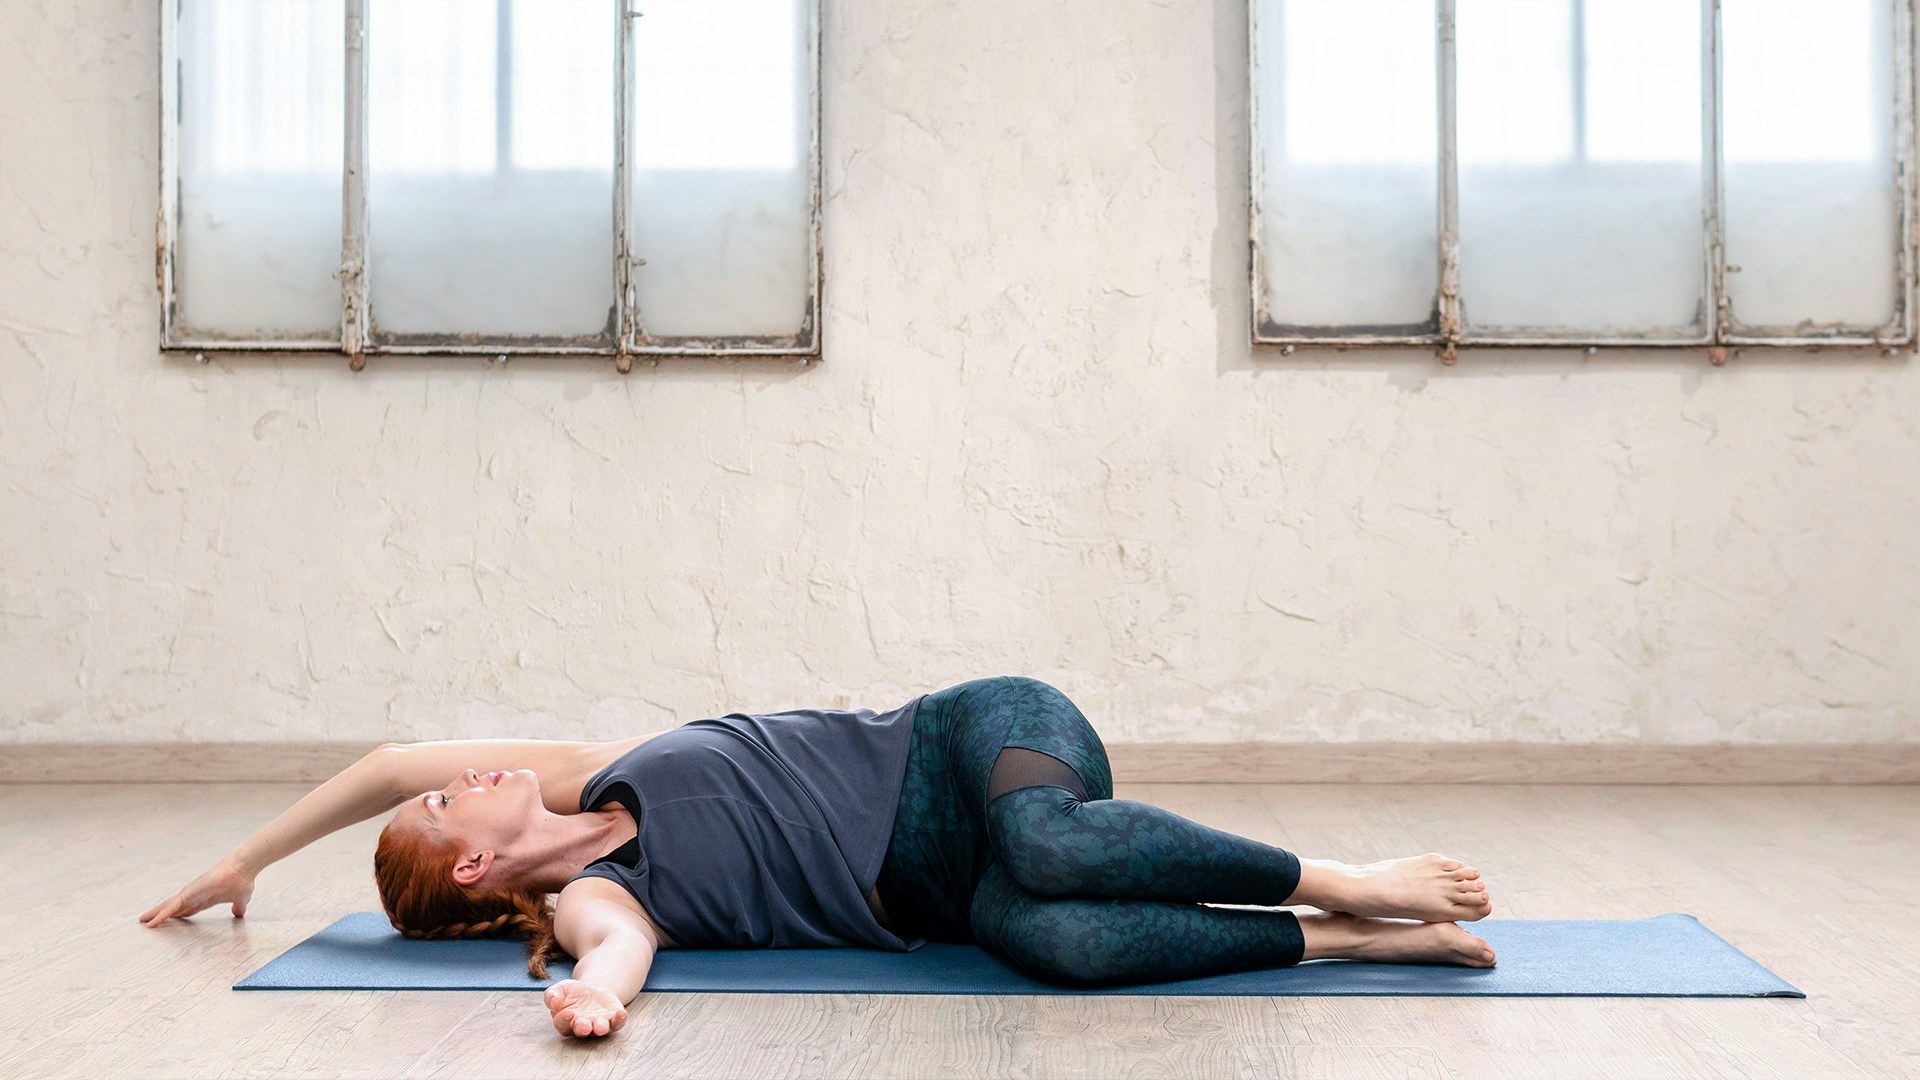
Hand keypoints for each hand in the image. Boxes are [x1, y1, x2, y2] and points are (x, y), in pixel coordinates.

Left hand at [139, 859, 254, 926]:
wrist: (243, 868)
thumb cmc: (241, 881)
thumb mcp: (240, 900)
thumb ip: (237, 907)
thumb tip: (239, 913)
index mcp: (205, 899)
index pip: (187, 909)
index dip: (178, 915)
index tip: (170, 920)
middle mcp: (194, 896)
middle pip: (173, 908)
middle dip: (162, 914)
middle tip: (149, 920)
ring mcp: (190, 894)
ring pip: (168, 907)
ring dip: (156, 914)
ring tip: (144, 920)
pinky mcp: (188, 893)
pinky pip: (171, 907)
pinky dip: (161, 915)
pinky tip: (152, 922)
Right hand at [544, 979, 628, 1037]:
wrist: (593, 990)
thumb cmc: (572, 993)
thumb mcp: (559, 989)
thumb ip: (552, 995)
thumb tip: (553, 1003)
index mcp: (565, 1022)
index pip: (562, 1024)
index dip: (564, 1019)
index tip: (568, 1012)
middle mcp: (582, 1027)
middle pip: (581, 1031)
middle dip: (583, 1029)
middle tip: (585, 1025)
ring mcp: (598, 1024)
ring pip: (599, 1030)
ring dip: (601, 1028)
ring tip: (601, 1026)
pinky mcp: (612, 1020)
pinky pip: (617, 1023)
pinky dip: (620, 1020)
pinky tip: (621, 1013)